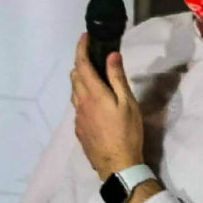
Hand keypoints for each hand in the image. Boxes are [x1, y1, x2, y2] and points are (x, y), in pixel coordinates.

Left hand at [70, 33, 143, 179]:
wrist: (118, 166)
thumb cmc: (127, 132)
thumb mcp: (128, 103)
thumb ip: (117, 78)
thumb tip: (111, 55)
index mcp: (92, 93)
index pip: (81, 64)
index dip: (81, 48)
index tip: (84, 37)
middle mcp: (80, 102)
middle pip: (74, 76)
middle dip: (81, 63)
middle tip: (95, 57)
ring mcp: (77, 117)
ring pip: (74, 91)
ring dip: (81, 80)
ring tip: (96, 79)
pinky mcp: (78, 129)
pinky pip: (77, 106)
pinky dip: (83, 97)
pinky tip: (96, 103)